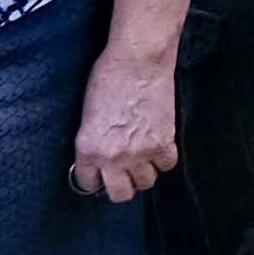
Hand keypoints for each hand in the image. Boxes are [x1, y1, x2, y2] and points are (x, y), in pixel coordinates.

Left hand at [67, 42, 181, 200]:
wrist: (138, 60)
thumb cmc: (108, 78)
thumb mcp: (87, 115)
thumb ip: (92, 142)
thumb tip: (99, 159)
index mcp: (88, 149)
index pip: (88, 183)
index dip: (94, 177)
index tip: (99, 173)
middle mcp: (113, 157)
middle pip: (120, 194)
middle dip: (120, 184)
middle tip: (122, 172)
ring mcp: (140, 152)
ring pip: (146, 183)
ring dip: (143, 171)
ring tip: (141, 155)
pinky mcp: (164, 143)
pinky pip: (166, 165)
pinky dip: (163, 158)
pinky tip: (157, 145)